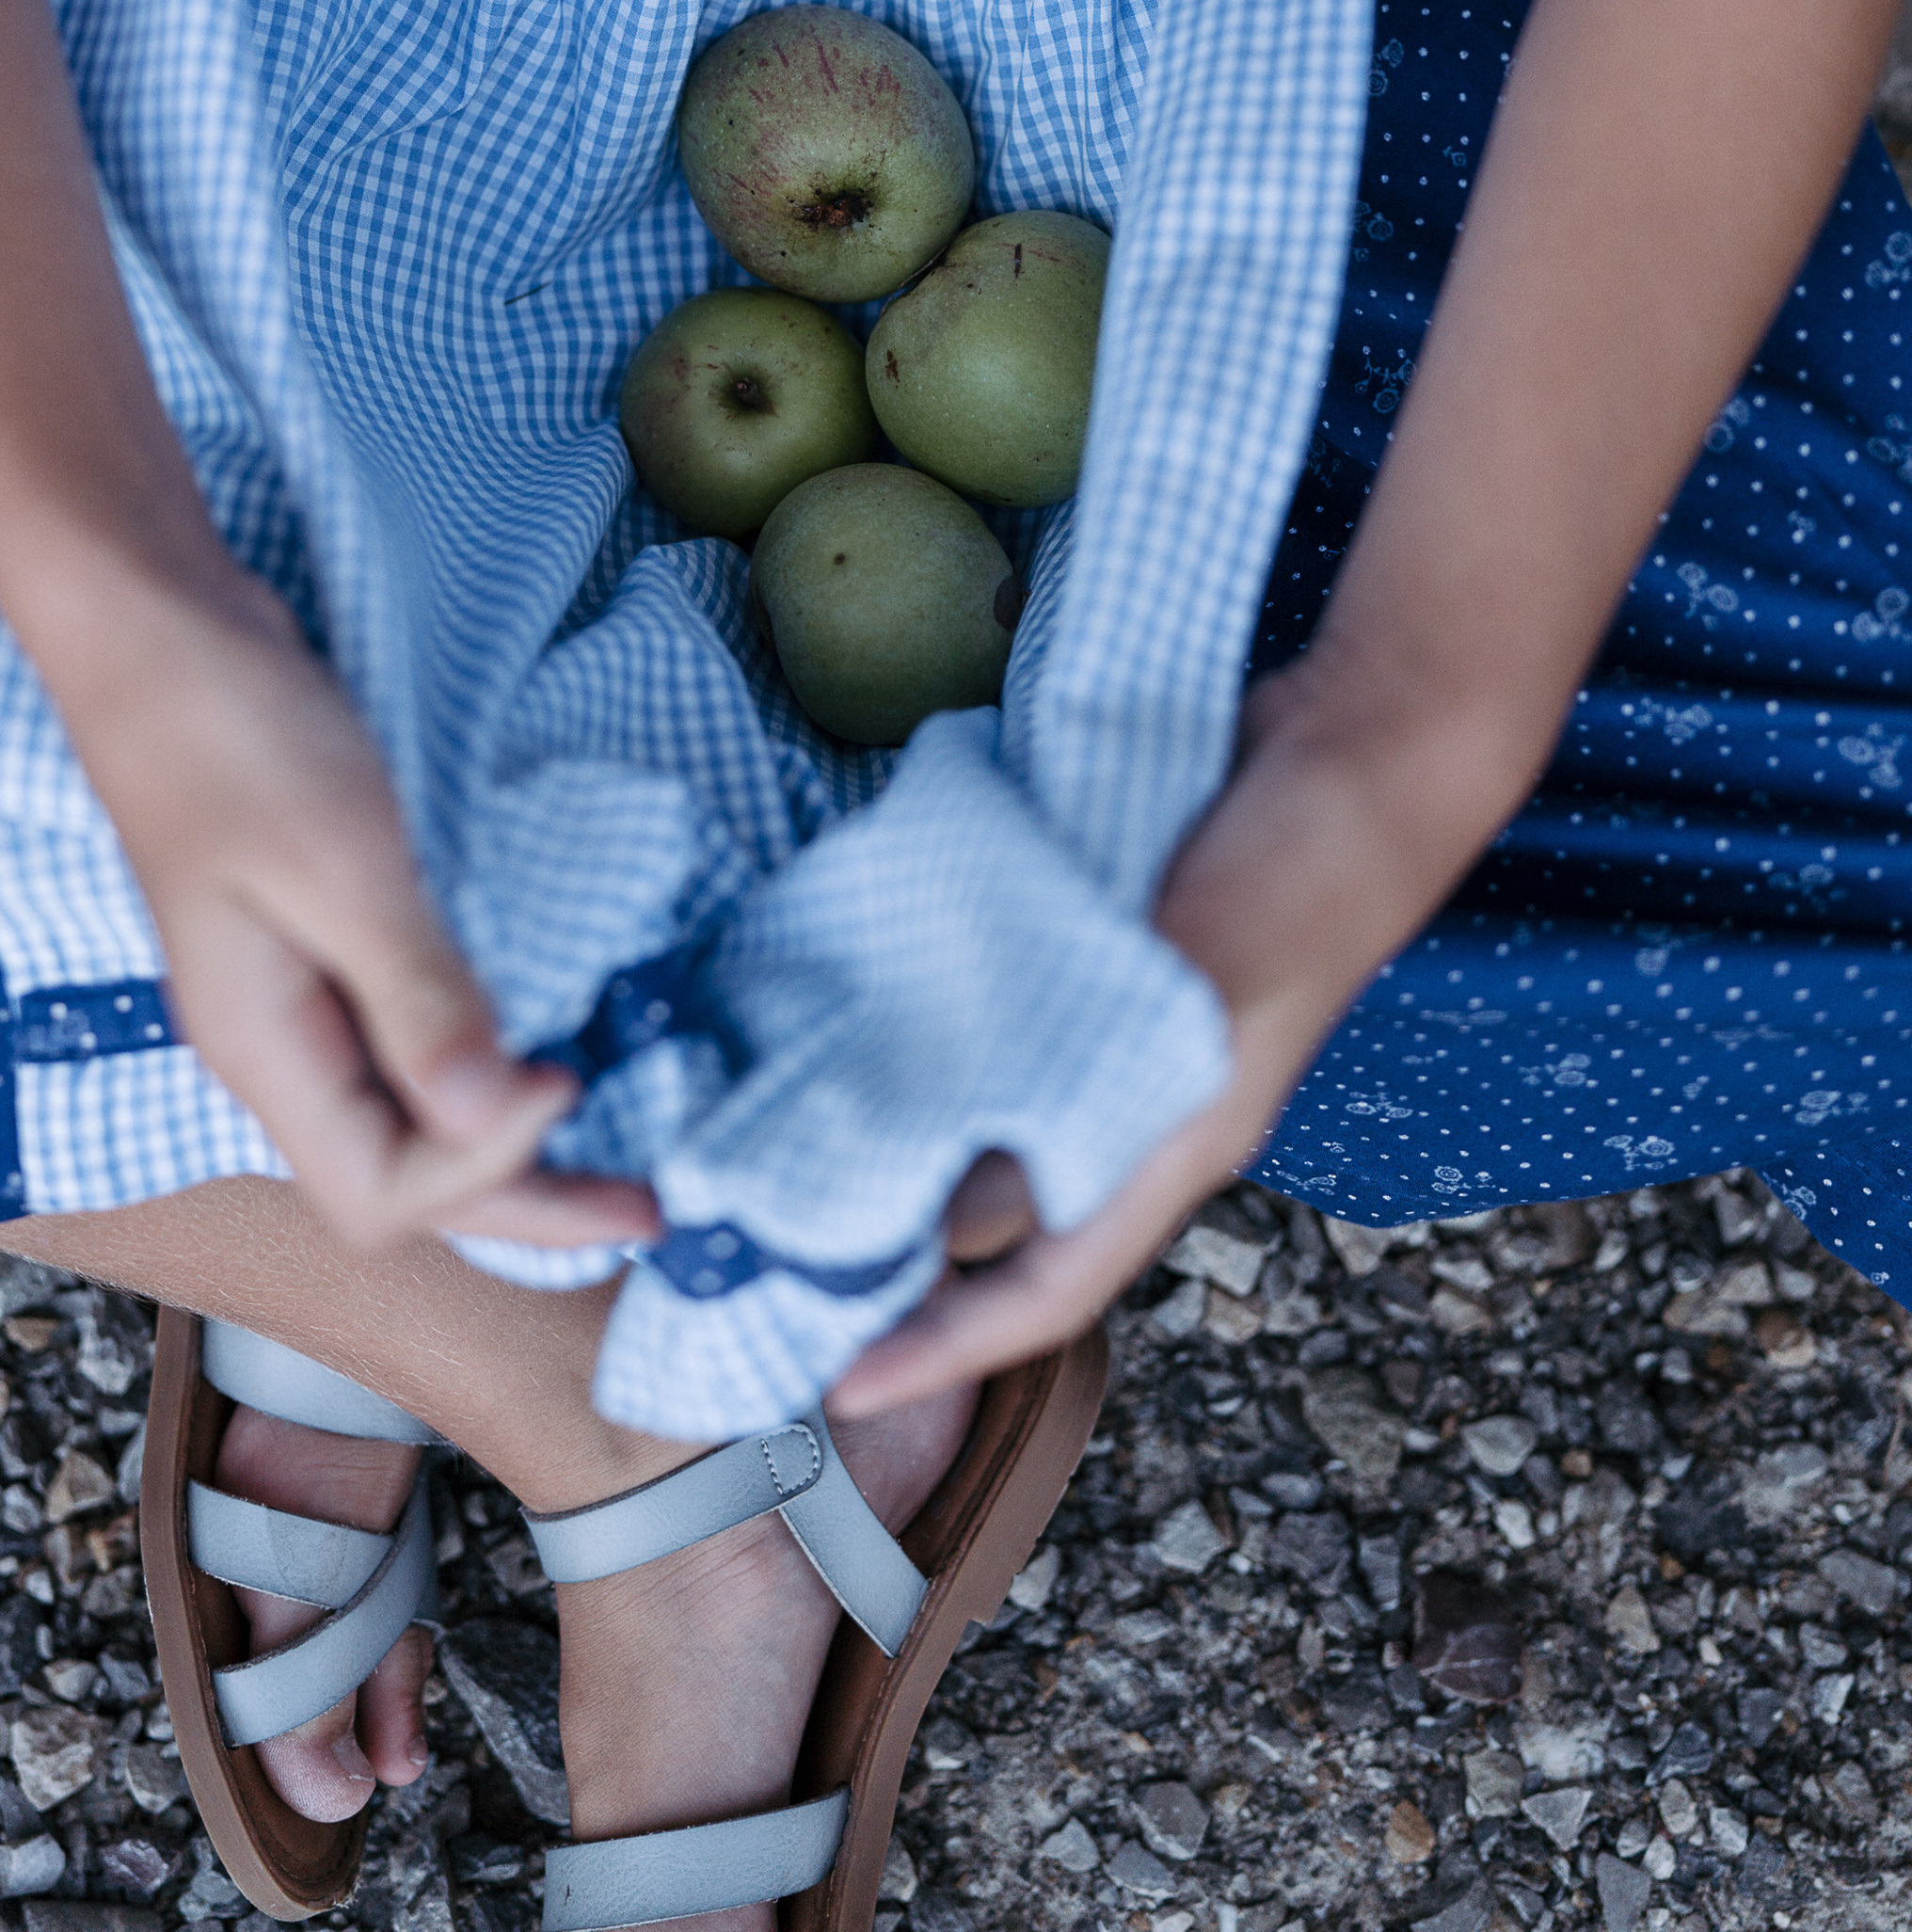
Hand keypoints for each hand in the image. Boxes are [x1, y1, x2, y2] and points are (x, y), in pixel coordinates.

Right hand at [69, 584, 658, 1257]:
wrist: (153, 625)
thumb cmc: (231, 733)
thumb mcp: (337, 861)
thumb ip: (414, 995)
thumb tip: (497, 1124)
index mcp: (261, 1048)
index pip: (381, 1192)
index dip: (486, 1166)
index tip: (567, 1077)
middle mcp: (275, 1045)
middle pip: (401, 1180)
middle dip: (525, 1200)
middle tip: (651, 1208)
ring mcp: (292, 994)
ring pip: (405, 1119)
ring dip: (504, 1143)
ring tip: (612, 1154)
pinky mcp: (316, 939)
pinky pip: (405, 1042)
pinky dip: (476, 1065)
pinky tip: (531, 1047)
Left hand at [829, 648, 1549, 1410]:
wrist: (1360, 745)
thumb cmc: (1306, 874)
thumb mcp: (1200, 980)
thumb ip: (1093, 1082)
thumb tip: (964, 1208)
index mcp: (1171, 1145)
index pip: (1047, 1288)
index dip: (947, 1345)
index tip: (843, 1386)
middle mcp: (1135, 1105)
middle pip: (1002, 1214)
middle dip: (891, 1246)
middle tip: (770, 1257)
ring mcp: (1112, 1028)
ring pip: (988, 1118)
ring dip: (895, 1135)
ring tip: (782, 1143)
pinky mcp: (1091, 952)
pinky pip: (992, 1024)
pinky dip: (922, 1032)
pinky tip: (851, 1007)